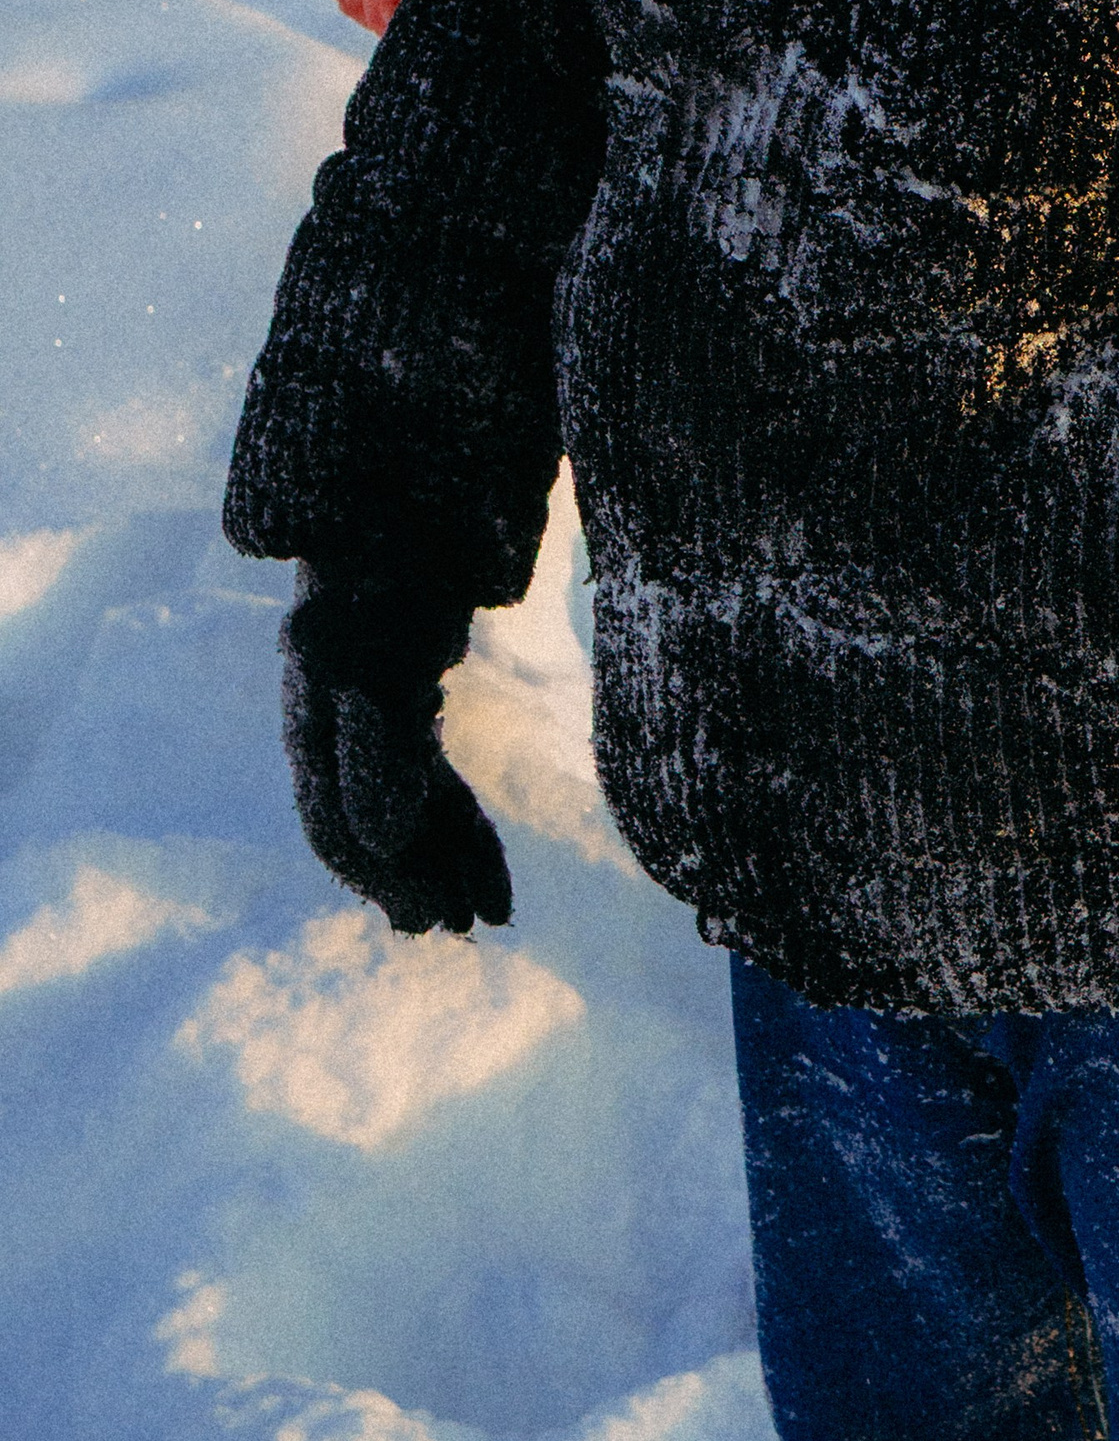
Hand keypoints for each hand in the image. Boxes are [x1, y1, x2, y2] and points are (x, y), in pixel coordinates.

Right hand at [281, 575, 511, 937]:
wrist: (408, 513)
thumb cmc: (389, 585)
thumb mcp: (383, 666)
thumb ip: (378, 750)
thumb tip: (382, 838)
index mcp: (314, 724)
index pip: (334, 822)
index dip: (379, 874)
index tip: (424, 917)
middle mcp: (334, 732)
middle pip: (370, 828)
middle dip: (415, 880)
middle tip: (459, 928)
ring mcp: (371, 723)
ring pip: (407, 812)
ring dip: (443, 862)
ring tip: (483, 917)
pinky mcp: (408, 709)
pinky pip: (430, 785)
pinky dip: (458, 824)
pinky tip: (482, 867)